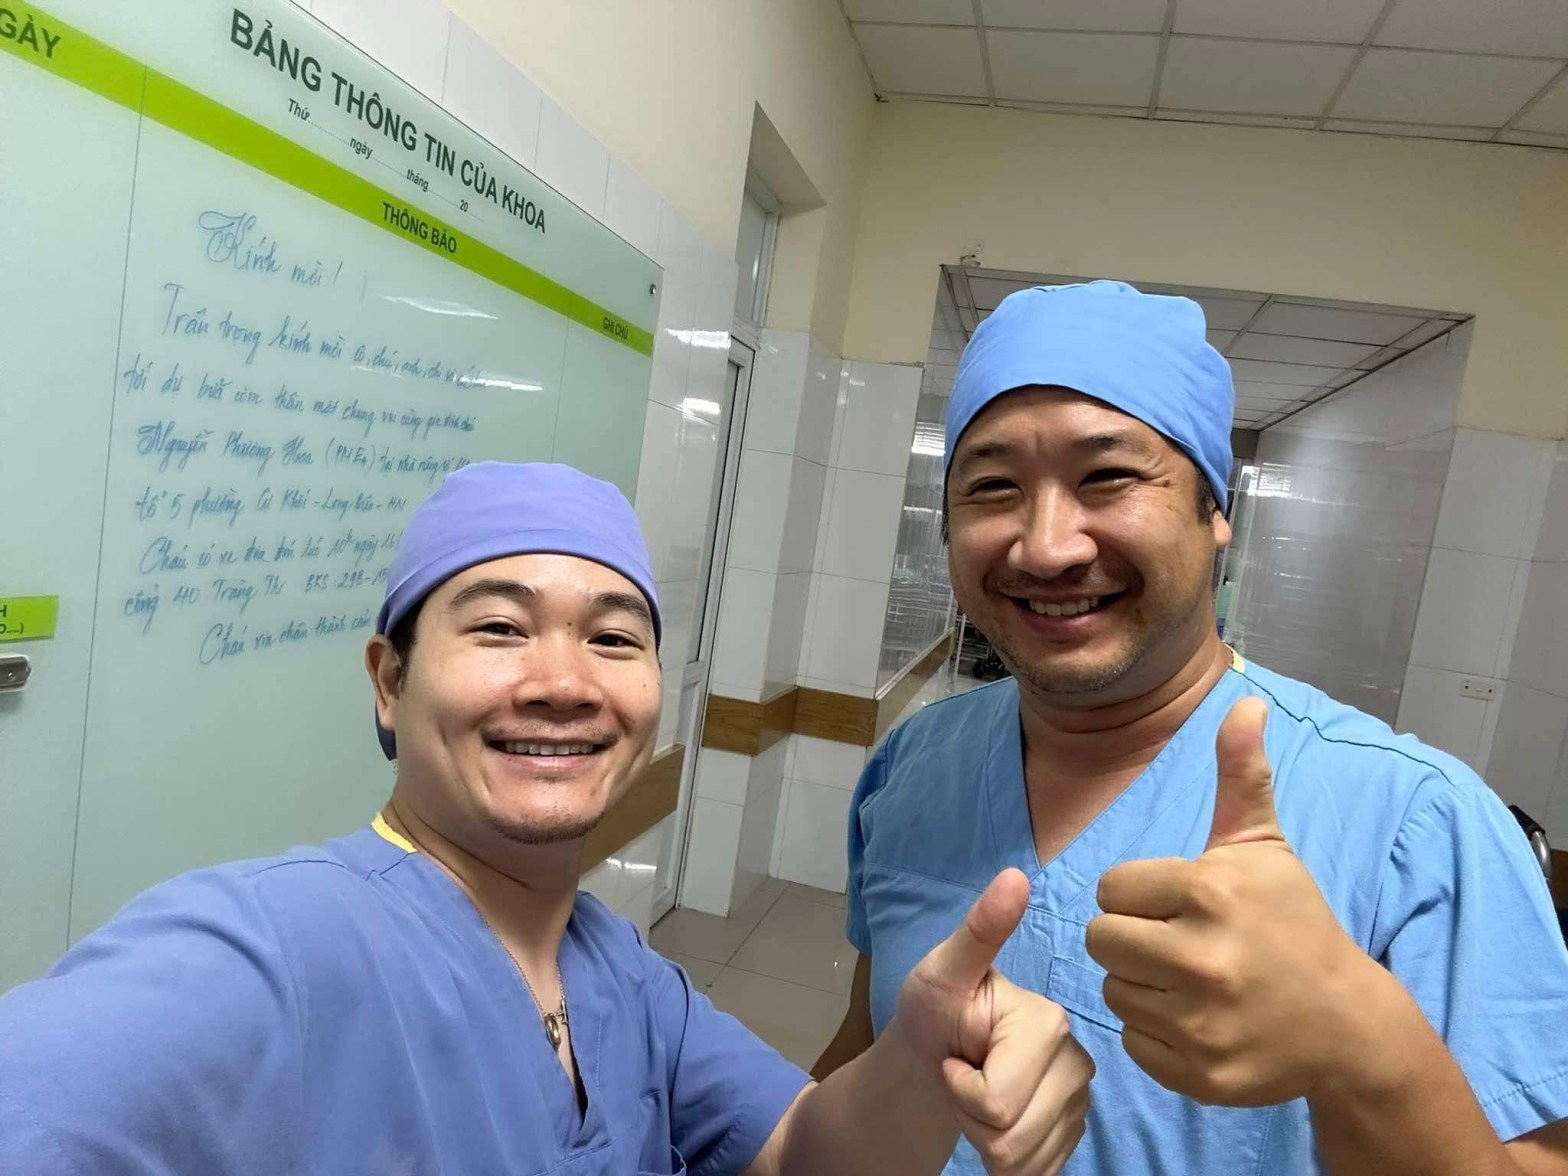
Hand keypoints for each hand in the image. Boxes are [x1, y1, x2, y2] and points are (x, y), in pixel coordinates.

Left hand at [892, 869, 1093, 1174]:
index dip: (960, 1087)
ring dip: (985, 1140)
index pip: (996, 1099)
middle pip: (1012, 1137)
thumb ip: (979, 930)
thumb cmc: (934, 1011)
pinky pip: (1037, 1175)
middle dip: (971, 1116)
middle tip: (963, 1077)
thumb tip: (1014, 875)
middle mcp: (1079, 1061)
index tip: (954, 1054)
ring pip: (1023, 1161)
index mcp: (1050, 1022)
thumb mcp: (943, 970)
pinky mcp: (1075, 1134)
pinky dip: (1004, 1161)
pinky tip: (996, 1123)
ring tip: (976, 1096)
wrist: (934, 1058)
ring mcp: (1081, 1102)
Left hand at [1085, 697, 1380, 1106]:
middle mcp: (1202, 958)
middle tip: (1178, 942)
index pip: (1110, 888)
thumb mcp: (1265, 847)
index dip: (1139, 893)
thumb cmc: (1293, 922)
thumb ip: (1241, 775)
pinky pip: (1133, 1041)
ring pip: (1112, 990)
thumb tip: (1244, 701)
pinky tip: (1198, 1020)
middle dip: (1131, 937)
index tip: (1181, 903)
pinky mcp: (1199, 1074)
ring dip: (1141, 984)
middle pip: (1100, 940)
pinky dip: (1156, 1033)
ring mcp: (1201, 1022)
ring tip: (1190, 980)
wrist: (1347, 1022)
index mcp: (1209, 892)